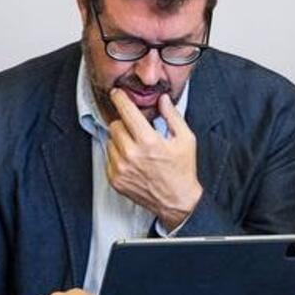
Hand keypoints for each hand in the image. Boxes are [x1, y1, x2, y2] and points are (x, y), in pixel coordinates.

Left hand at [105, 89, 203, 227]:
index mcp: (148, 141)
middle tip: (138, 130)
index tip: (117, 94)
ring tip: (137, 148)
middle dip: (125, 123)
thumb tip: (162, 99)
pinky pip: (108, 157)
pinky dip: (117, 155)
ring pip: (110, 140)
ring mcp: (121, 168)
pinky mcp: (115, 179)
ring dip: (120, 140)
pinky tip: (132, 160)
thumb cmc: (182, 170)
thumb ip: (172, 115)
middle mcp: (131, 154)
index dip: (120, 99)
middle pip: (115, 125)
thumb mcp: (185, 139)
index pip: (126, 112)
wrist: (176, 201)